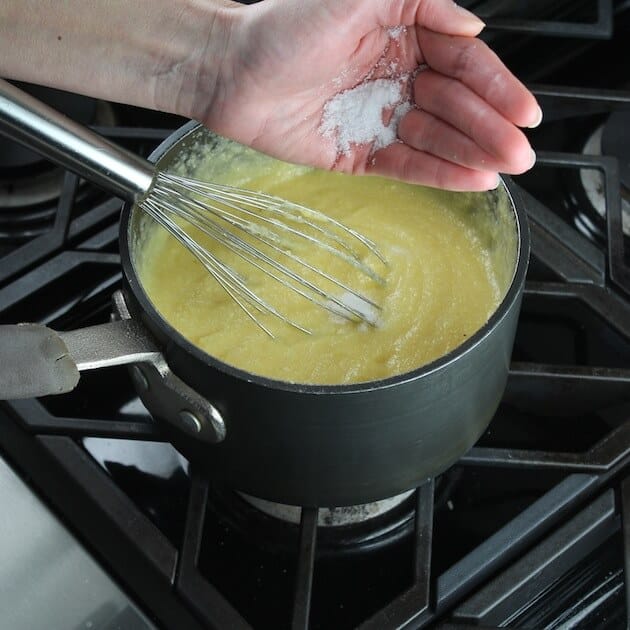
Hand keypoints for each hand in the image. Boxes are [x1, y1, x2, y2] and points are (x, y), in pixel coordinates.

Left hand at [194, 0, 540, 190]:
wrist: (232, 74)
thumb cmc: (282, 27)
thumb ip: (416, 1)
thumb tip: (470, 27)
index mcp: (403, 37)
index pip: (462, 65)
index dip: (497, 87)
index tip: (525, 112)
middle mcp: (397, 79)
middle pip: (456, 106)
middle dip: (490, 128)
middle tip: (521, 151)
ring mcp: (381, 119)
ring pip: (436, 139)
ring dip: (472, 154)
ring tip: (505, 169)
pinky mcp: (361, 153)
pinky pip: (406, 166)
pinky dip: (438, 173)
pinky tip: (471, 181)